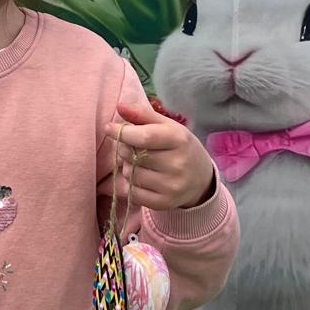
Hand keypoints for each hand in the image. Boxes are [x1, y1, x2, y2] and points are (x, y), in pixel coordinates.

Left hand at [104, 96, 215, 211]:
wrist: (201, 179)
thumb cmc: (179, 147)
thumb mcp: (167, 126)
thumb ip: (143, 114)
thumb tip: (119, 106)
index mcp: (179, 140)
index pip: (143, 137)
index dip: (121, 132)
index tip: (108, 127)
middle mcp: (177, 164)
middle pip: (133, 155)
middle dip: (124, 148)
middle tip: (131, 146)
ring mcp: (171, 186)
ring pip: (130, 174)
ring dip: (128, 166)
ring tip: (139, 162)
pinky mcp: (164, 203)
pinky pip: (133, 192)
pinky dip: (131, 184)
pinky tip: (142, 177)